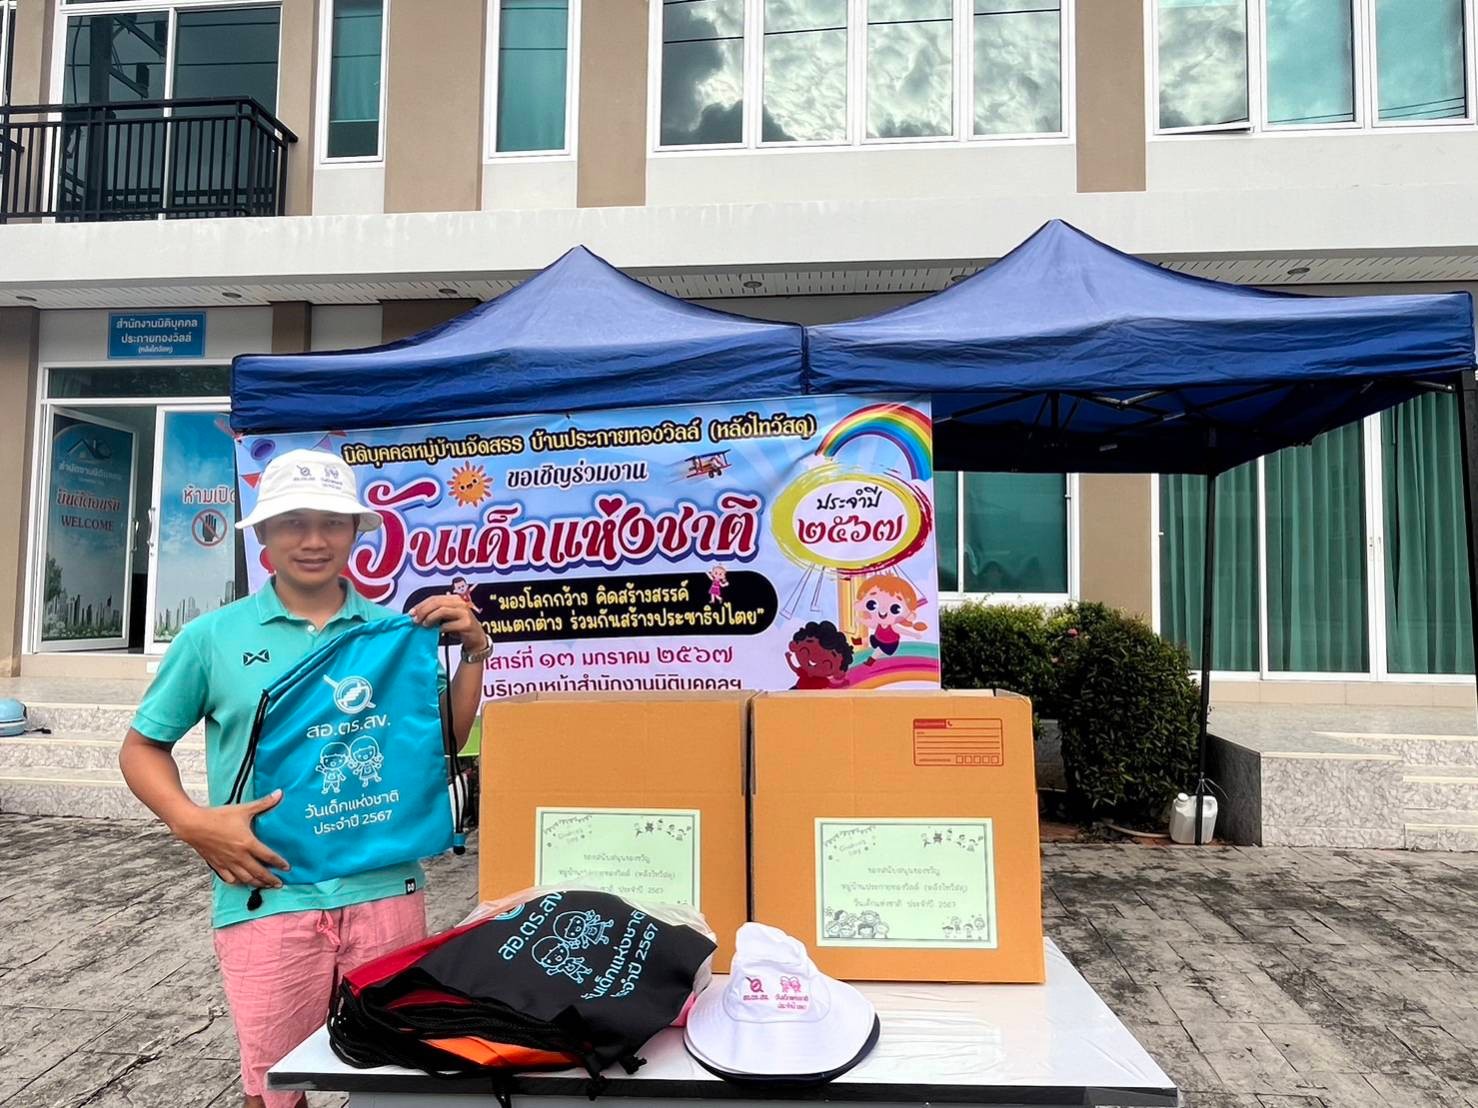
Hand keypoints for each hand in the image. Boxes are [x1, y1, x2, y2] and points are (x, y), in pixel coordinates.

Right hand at [173, 791, 288, 888]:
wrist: (193, 825)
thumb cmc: (218, 816)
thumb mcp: (243, 809)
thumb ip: (263, 803)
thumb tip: (279, 793)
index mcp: (248, 843)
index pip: (268, 857)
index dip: (279, 863)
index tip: (287, 868)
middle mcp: (239, 856)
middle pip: (258, 872)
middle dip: (270, 879)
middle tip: (279, 884)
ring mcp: (228, 863)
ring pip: (245, 878)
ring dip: (256, 883)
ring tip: (264, 885)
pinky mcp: (217, 865)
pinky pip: (229, 878)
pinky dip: (238, 882)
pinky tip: (242, 882)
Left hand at [410, 595, 488, 652]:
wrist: (475, 638)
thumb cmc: (458, 627)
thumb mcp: (446, 618)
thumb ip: (434, 613)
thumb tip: (415, 615)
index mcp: (454, 599)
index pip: (434, 598)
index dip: (421, 605)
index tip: (411, 613)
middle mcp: (460, 603)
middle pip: (437, 602)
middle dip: (423, 610)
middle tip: (415, 620)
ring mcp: (464, 613)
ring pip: (442, 611)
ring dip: (430, 618)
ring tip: (424, 625)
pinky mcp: (466, 624)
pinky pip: (448, 625)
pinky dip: (440, 629)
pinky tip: (438, 632)